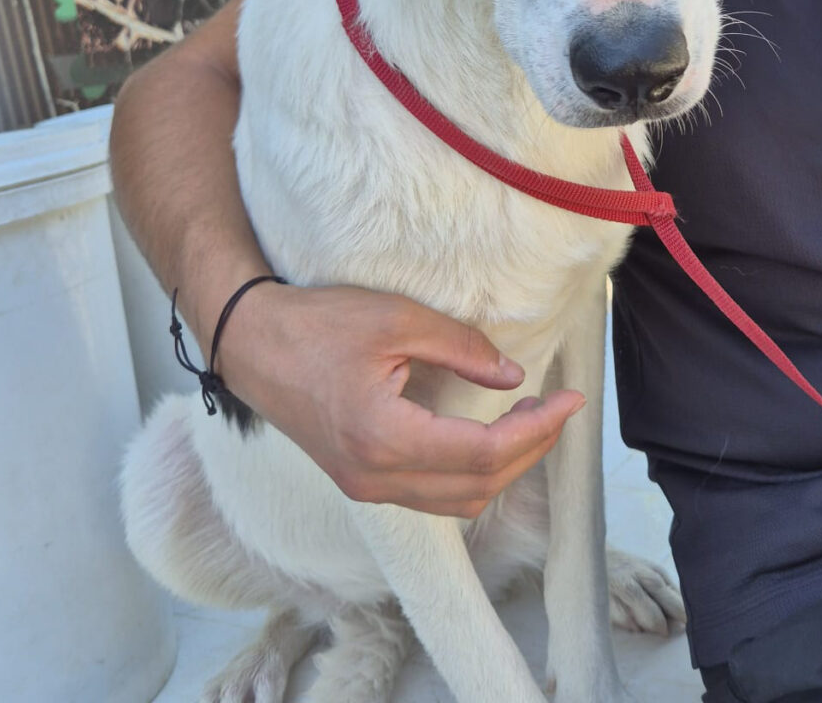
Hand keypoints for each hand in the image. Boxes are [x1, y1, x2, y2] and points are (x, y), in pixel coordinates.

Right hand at [217, 282, 584, 517]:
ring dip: (503, 467)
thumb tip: (514, 376)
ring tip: (532, 420)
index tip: (570, 400)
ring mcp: (365, 486)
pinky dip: (472, 474)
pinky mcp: (361, 480)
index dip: (537, 429)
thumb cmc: (317, 324)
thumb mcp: (398, 319)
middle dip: (530, 450)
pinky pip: (432, 495)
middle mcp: (375, 478)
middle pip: (477, 487)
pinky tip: (489, 436)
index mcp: (384, 438)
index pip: (483, 454)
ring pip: (457, 501)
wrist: (251, 342)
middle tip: (559, 408)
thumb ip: (463, 348)